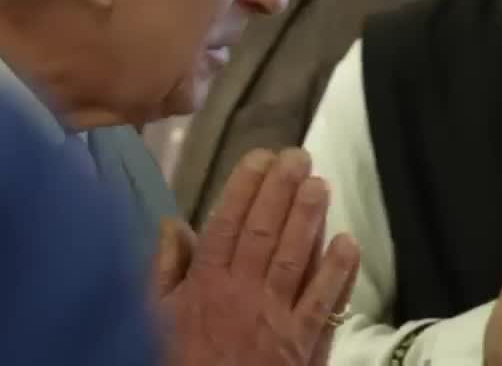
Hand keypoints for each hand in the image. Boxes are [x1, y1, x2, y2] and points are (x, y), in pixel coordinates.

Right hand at [151, 148, 359, 365]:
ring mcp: (277, 319)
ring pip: (296, 259)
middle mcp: (242, 294)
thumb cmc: (179, 363)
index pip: (226, 224)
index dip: (244, 188)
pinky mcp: (304, 345)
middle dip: (281, 191)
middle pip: (265, 233)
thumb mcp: (153, 319)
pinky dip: (338, 273)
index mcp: (205, 285)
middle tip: (298, 156)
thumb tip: (172, 224)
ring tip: (320, 184)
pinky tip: (347, 242)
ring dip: (309, 219)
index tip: (258, 157)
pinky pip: (324, 303)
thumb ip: (163, 270)